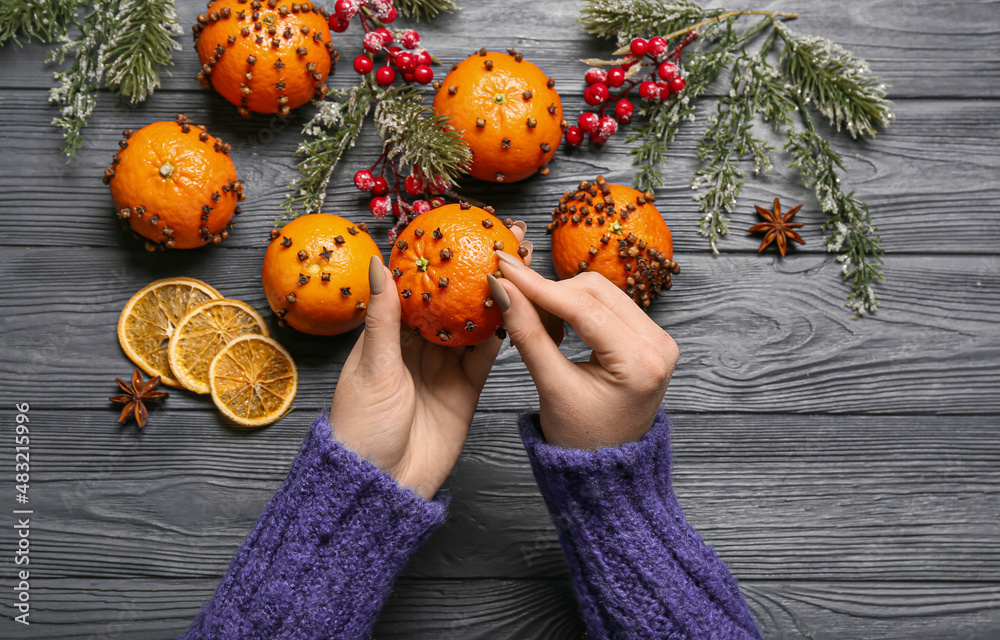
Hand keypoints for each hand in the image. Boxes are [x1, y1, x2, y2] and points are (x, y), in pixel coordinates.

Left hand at [330, 225, 531, 498]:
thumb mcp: (372, 366)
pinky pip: (486, 356)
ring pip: (473, 325)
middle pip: (451, 302)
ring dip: (495, 296)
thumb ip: (384, 317)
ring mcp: (443, 369)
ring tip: (519, 263)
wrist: (382, 486)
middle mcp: (417, 349)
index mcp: (387, 338)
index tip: (459, 228)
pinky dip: (503, 334)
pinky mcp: (465, 390)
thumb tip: (380, 262)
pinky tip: (520, 307)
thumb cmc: (361, 428)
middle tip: (503, 238)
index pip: (417, 288)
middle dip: (475, 271)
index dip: (439, 258)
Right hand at [488, 253, 677, 448]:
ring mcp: (658, 339)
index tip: (504, 269)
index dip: (538, 287)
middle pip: (595, 290)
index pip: (583, 307)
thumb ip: (528, 333)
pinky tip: (556, 327)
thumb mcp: (551, 386)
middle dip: (550, 292)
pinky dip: (577, 308)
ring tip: (537, 325)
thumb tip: (503, 288)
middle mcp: (659, 344)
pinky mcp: (649, 337)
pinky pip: (609, 304)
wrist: (608, 466)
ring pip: (601, 292)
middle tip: (513, 302)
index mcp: (641, 362)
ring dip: (562, 299)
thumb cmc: (582, 439)